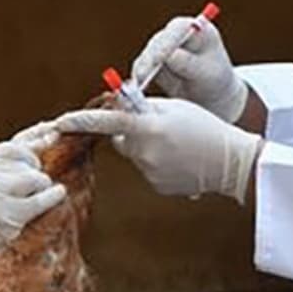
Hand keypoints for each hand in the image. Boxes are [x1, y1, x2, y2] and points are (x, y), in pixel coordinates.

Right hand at [0, 142, 66, 268]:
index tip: (54, 132)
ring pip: (37, 178)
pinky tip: (57, 195)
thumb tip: (49, 135)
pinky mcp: (7, 215)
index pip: (16, 145)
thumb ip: (12, 160)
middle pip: (29, 160)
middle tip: (27, 190)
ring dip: (41, 189)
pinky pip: (41, 199)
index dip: (39, 136)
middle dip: (36, 173)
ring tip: (27, 201)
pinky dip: (53, 197)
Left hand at [56, 98, 261, 203]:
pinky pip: (147, 169)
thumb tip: (121, 105)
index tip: (62, 121)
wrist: (231, 162)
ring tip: (176, 144)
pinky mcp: (157, 186)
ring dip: (146, 147)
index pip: (107, 121)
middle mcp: (145, 152)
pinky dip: (157, 163)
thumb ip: (145, 106)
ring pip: (134, 154)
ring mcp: (149, 172)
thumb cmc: (205, 127)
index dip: (82, 120)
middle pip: (120, 138)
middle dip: (130, 131)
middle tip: (156, 126)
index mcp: (149, 127)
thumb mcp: (176, 107)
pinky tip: (179, 160)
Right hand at [132, 17, 247, 122]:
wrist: (212, 95)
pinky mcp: (152, 60)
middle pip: (158, 41)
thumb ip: (190, 64)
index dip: (168, 41)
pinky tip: (139, 86)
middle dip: (151, 57)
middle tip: (144, 74)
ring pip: (147, 54)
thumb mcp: (208, 73)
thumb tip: (170, 56)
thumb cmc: (215, 80)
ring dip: (143, 68)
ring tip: (140, 82)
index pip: (179, 29)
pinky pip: (142, 66)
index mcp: (197, 28)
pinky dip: (139, 76)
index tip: (162, 57)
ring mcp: (163, 46)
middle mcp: (177, 33)